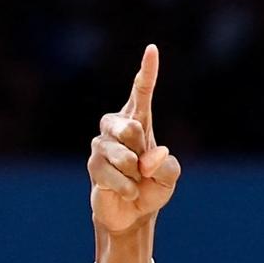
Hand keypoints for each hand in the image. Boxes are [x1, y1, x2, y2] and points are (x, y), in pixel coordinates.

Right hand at [88, 45, 180, 235]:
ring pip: (122, 155)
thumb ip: (167, 165)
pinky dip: (127, 188)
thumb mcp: (169, 177)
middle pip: (130, 127)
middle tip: (142, 166)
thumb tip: (151, 156)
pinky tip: (128, 191)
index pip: (142, 92)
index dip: (147, 71)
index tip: (152, 49)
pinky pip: (113, 175)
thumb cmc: (152, 188)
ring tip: (135, 181)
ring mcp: (102, 145)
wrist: (132, 213)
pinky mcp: (94, 165)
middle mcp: (117, 126)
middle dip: (139, 151)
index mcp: (139, 120)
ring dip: (134, 174)